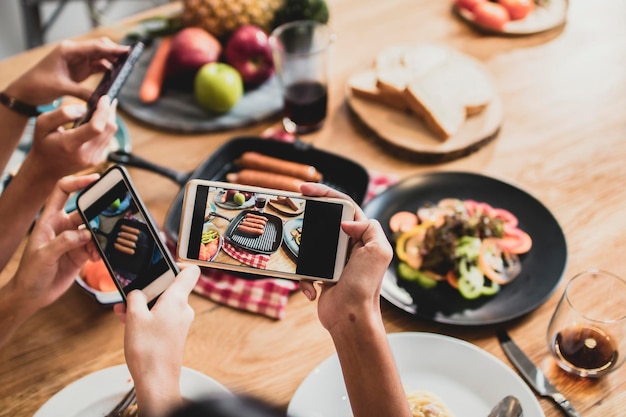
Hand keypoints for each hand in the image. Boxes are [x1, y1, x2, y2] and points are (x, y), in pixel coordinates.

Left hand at [3, 37, 128, 104]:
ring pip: (101, 57)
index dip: (113, 49)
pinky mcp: (79, 69)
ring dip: (113, 61)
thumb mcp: (62, 88)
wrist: (27, 92)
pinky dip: (107, 70)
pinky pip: (97, 66)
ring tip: (126, 68)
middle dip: (115, 53)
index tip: (128, 52)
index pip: (95, 46)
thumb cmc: (39, 85)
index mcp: (68, 50)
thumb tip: (100, 100)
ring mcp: (78, 60)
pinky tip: (115, 75)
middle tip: (130, 60)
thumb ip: (82, 92)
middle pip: (100, 48)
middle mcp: (74, 52)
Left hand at [10, 174, 99, 314]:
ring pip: (94, 229)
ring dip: (99, 238)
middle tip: (107, 219)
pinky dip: (99, 250)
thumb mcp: (43, 256)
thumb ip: (64, 242)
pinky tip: (95, 258)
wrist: (33, 295)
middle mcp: (63, 226)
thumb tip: (85, 234)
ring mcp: (74, 239)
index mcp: (49, 220)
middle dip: (97, 214)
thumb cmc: (30, 273)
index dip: (78, 181)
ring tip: (95, 249)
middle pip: (85, 211)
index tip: (95, 179)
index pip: (63, 191)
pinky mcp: (81, 252)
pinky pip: (96, 245)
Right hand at [25, 96, 117, 179]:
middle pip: (108, 129)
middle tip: (105, 99)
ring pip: (111, 133)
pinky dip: (107, 127)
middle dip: (109, 111)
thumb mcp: (42, 124)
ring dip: (110, 118)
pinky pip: (108, 139)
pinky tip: (101, 119)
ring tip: (104, 106)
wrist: (46, 169)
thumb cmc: (43, 143)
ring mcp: (94, 159)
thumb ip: (62, 114)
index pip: (96, 127)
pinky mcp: (98, 160)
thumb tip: (83, 109)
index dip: (103, 111)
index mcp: (70, 145)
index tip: (104, 98)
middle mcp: (85, 154)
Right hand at [114, 264, 200, 416]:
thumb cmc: (148, 351)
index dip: (179, 263)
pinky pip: (162, 317)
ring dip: (143, 305)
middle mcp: (183, 309)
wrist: (156, 381)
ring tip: (123, 313)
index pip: (190, 272)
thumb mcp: (134, 316)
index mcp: (178, 300)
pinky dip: (147, 316)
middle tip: (130, 296)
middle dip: (148, 290)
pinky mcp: (175, 333)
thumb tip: (137, 293)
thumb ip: (136, 297)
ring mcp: (181, 322)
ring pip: (162, 304)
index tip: (164, 263)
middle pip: (169, 288)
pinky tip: (130, 324)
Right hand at [298, 183, 392, 330]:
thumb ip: (368, 228)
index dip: (325, 193)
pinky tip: (313, 290)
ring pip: (310, 244)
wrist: (351, 319)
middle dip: (308, 220)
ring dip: (303, 254)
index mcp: (363, 235)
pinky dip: (305, 279)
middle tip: (292, 214)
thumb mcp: (378, 252)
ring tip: (302, 261)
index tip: (305, 189)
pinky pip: (306, 268)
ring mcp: (334, 260)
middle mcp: (349, 245)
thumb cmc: (365, 287)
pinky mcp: (321, 274)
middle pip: (324, 221)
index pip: (344, 205)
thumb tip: (346, 222)